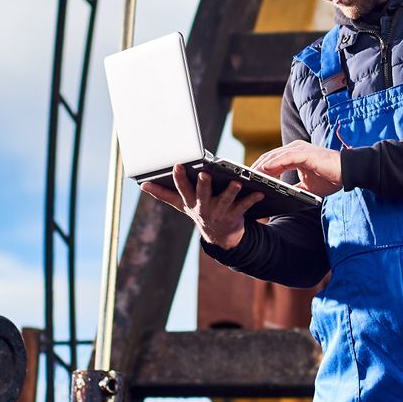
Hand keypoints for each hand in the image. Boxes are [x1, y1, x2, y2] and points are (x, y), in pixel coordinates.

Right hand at [142, 167, 261, 248]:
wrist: (220, 237)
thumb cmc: (200, 211)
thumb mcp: (181, 204)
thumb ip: (162, 194)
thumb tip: (142, 185)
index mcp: (190, 202)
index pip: (181, 188)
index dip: (179, 178)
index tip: (177, 165)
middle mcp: (203, 207)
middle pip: (202, 194)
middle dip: (203, 184)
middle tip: (205, 174)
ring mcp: (218, 213)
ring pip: (224, 201)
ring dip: (230, 191)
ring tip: (237, 182)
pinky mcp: (234, 216)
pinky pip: (244, 206)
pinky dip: (252, 199)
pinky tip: (259, 192)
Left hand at [251, 141, 341, 197]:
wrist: (348, 172)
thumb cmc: (330, 177)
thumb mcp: (307, 187)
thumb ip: (294, 188)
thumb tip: (283, 197)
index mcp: (295, 155)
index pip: (272, 160)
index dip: (260, 169)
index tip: (249, 179)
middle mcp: (295, 149)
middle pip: (270, 157)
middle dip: (256, 168)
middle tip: (244, 178)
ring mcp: (299, 150)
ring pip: (274, 156)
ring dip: (261, 166)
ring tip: (250, 175)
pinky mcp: (305, 153)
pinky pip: (285, 158)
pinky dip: (273, 163)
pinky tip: (264, 170)